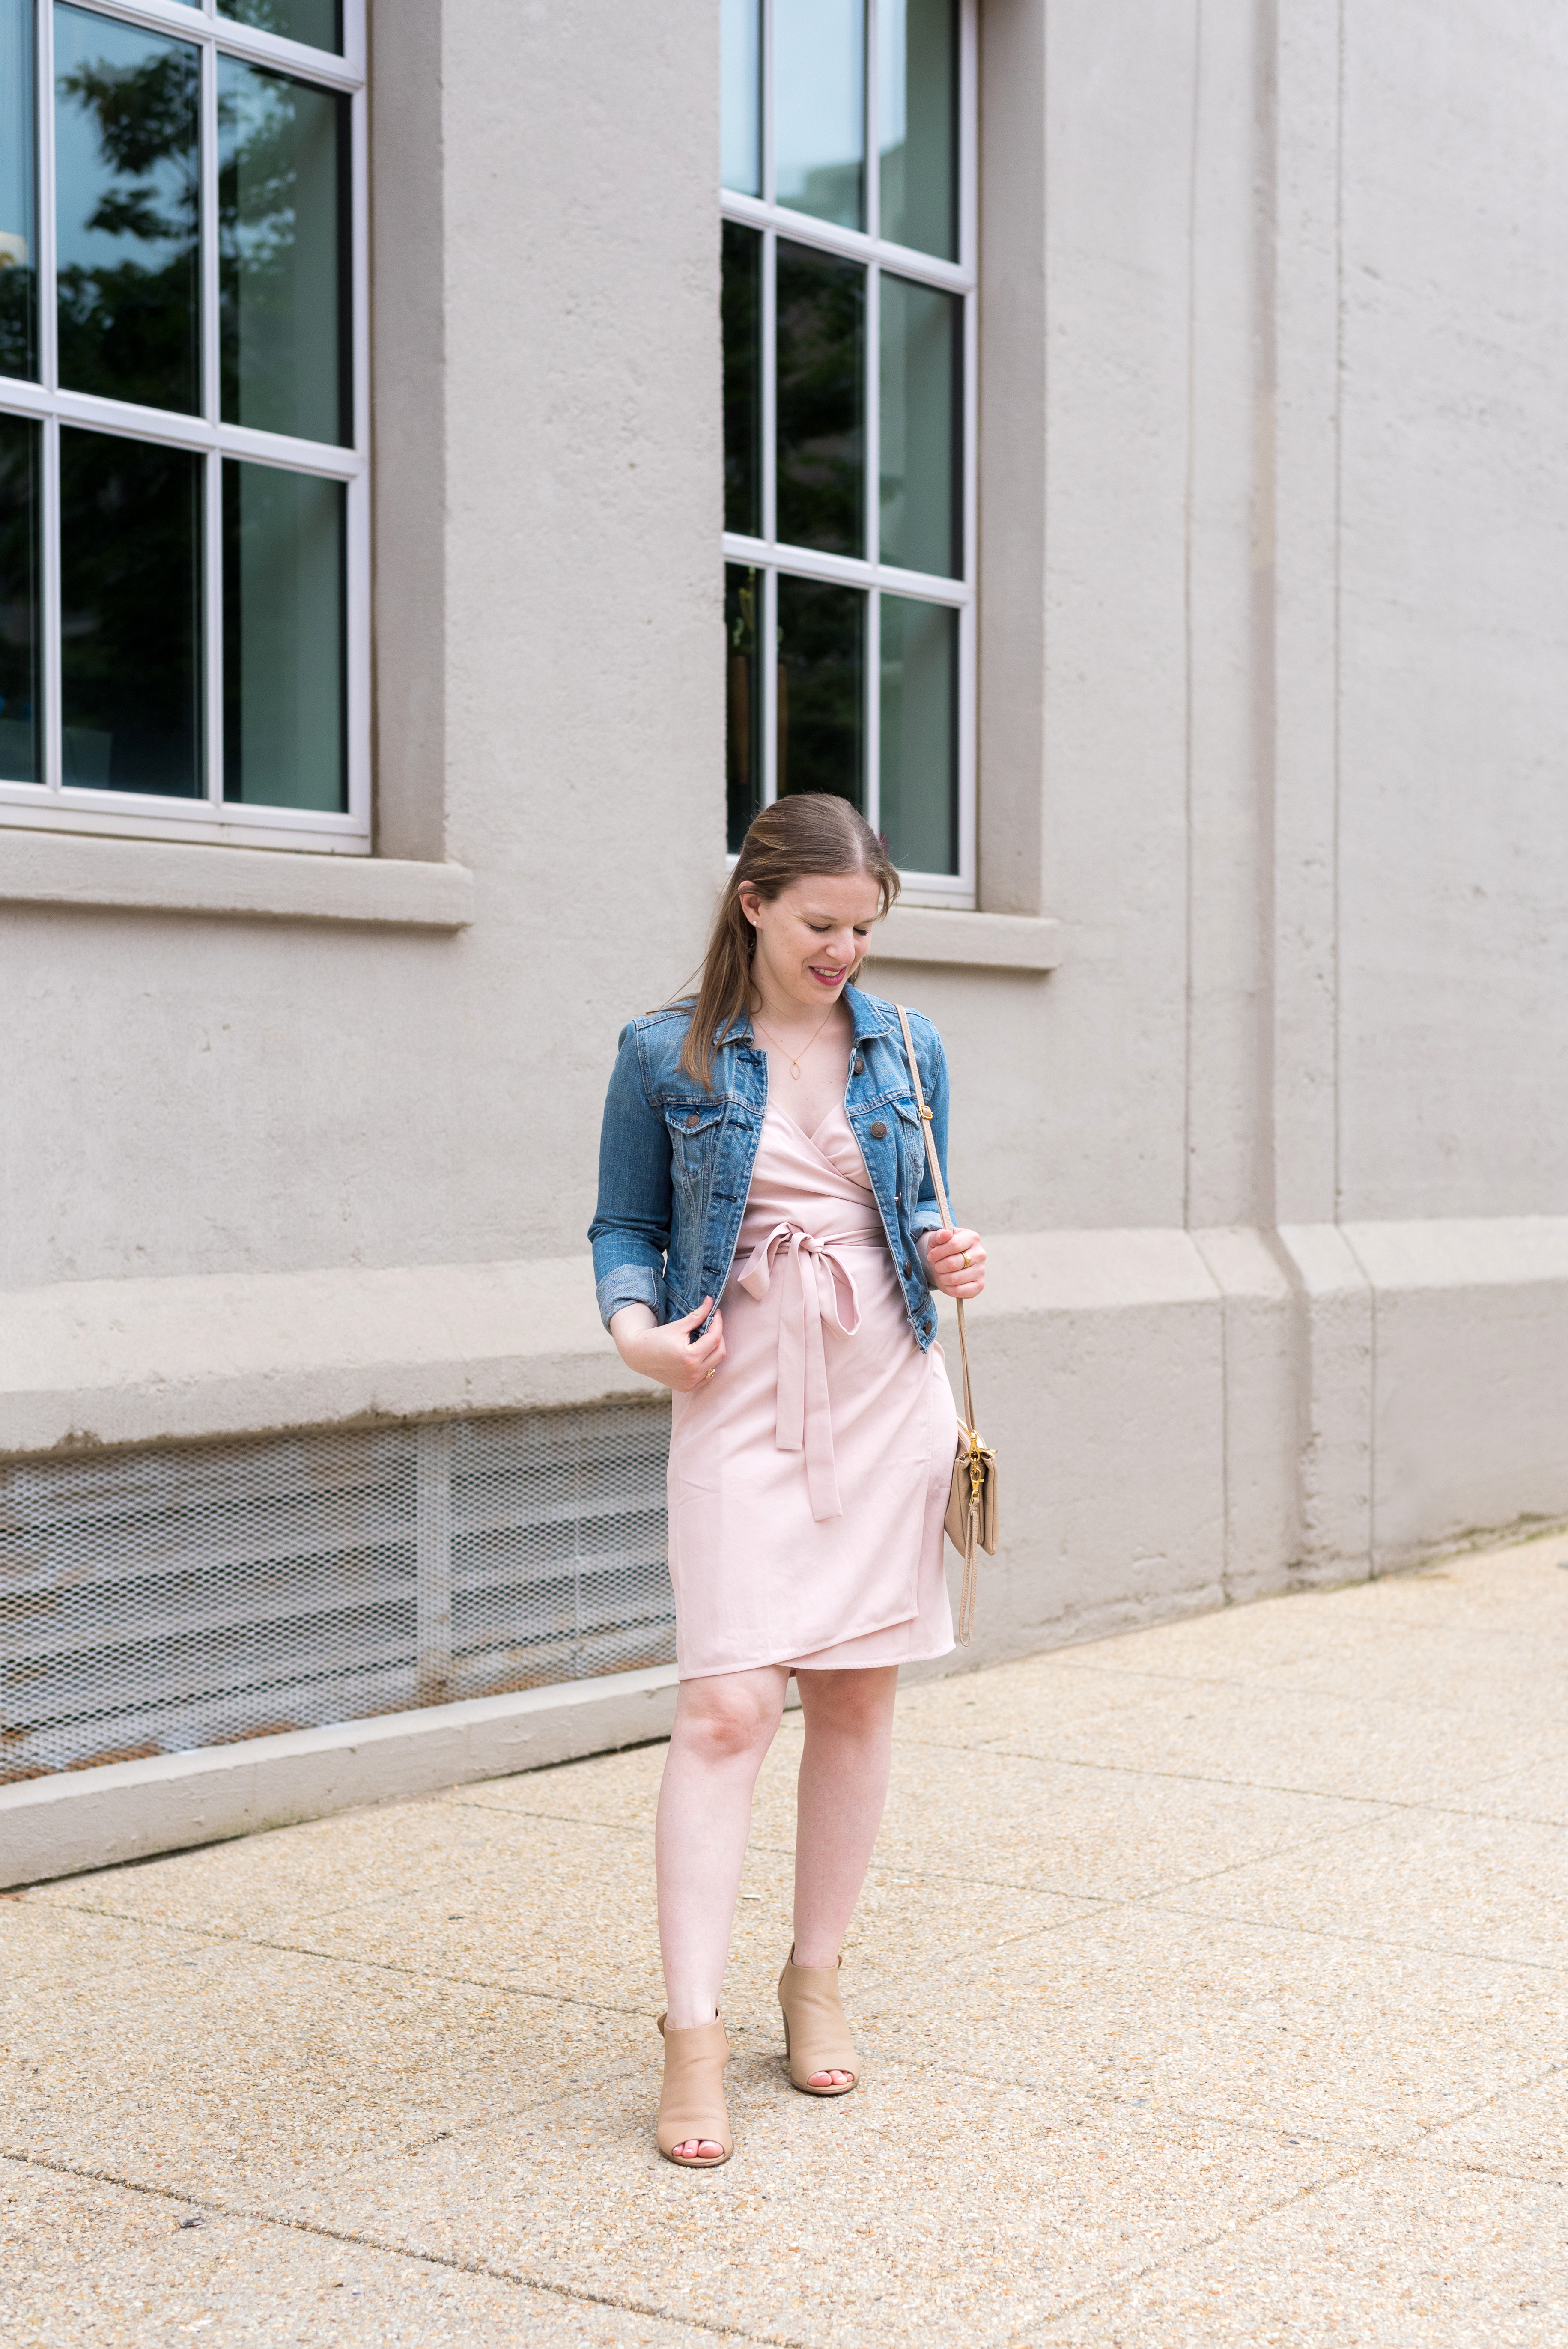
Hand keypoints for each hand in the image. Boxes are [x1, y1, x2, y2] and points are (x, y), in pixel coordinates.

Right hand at [609, 1297, 727, 1391]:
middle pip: (719, 1352)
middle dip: (718, 1336)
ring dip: (713, 1350)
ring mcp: (690, 1382)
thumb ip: (698, 1315)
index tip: (716, 1313)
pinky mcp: (687, 1387)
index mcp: (691, 1357)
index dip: (718, 1323)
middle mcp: (693, 1373)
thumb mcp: (678, 1326)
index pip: (715, 1338)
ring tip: (705, 1338)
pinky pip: (707, 1376)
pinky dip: (708, 1364)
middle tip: (712, 1325)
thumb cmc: (657, 1338)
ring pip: (715, 1364)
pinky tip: (701, 1354)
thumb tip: (711, 1300)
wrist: (639, 1355)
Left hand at [923, 1229, 986, 1299]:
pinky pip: (960, 1291)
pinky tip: (948, 1283)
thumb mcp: (937, 1240)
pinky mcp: (979, 1285)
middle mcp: (980, 1253)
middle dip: (939, 1266)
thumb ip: (939, 1235)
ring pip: (955, 1279)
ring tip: (942, 1274)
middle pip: (953, 1263)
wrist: (947, 1264)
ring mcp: (981, 1270)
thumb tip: (946, 1234)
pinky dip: (949, 1289)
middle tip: (937, 1266)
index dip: (938, 1252)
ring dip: (942, 1278)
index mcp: (972, 1237)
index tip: (931, 1256)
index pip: (954, 1245)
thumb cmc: (942, 1251)